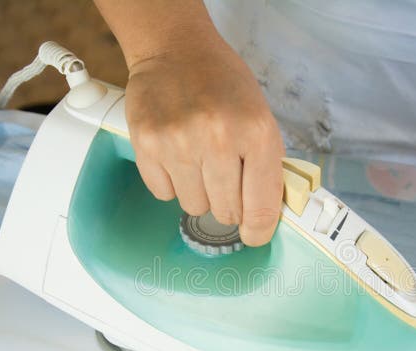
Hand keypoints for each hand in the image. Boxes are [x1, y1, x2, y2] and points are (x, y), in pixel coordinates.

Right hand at [124, 25, 283, 245]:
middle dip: (228, 204)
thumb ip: (268, 168)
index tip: (255, 235)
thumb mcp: (262, 118)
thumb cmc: (224, 85)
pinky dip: (172, 181)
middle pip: (226, 212)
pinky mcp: (147, 145)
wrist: (176, 50)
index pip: (260, 207)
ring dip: (199, 191)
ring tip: (198, 158)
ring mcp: (179, 143)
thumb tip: (268, 218)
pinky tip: (177, 154)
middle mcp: (218, 139)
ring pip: (194, 206)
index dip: (258, 230)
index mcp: (256, 132)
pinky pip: (164, 193)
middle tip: (224, 177)